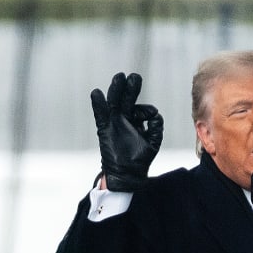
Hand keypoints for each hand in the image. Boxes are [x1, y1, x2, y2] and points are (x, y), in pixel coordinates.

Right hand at [90, 72, 163, 191]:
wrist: (127, 175)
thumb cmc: (140, 160)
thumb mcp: (153, 142)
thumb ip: (156, 127)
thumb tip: (155, 113)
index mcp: (136, 121)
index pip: (140, 109)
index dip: (145, 111)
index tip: (149, 116)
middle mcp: (124, 120)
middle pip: (125, 99)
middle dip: (129, 88)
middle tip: (133, 76)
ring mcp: (113, 123)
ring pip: (113, 102)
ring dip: (116, 90)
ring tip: (119, 78)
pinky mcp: (104, 129)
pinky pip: (100, 115)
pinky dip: (98, 105)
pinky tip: (96, 93)